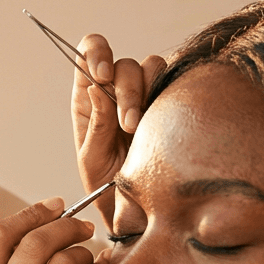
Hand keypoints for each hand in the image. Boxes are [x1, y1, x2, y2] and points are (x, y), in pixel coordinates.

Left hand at [72, 35, 165, 222]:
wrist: (136, 209)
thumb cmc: (106, 186)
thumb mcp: (92, 160)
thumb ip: (96, 125)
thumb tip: (96, 88)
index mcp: (90, 98)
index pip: (88, 53)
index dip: (96, 54)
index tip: (102, 75)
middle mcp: (116, 90)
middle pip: (124, 64)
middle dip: (127, 90)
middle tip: (128, 124)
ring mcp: (146, 95)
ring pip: (151, 67)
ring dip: (146, 93)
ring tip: (140, 129)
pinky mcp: (170, 103)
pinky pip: (174, 81)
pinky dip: (169, 94)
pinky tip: (162, 121)